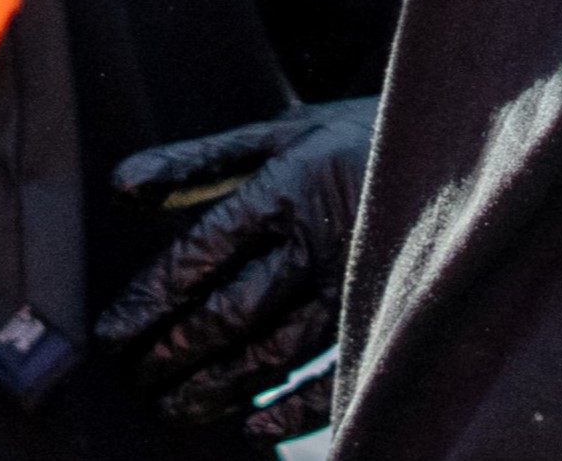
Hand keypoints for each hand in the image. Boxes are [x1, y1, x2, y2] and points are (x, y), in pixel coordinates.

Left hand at [98, 98, 372, 436]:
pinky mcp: (381, 312)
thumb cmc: (348, 137)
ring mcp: (352, 283)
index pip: (199, 255)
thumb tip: (118, 187)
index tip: (108, 336)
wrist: (453, 138)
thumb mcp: (277, 134)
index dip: (149, 299)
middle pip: (229, 313)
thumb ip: (198, 163)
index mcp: (284, 188)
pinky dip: (294, 410)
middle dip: (172, 352)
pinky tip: (251, 428)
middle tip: (133, 379)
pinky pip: (335, 374)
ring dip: (217, 387)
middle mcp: (315, 241)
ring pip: (273, 353)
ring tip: (171, 407)